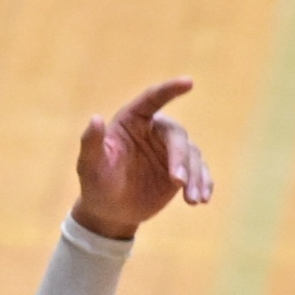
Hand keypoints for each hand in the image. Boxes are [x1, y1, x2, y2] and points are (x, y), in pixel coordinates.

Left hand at [71, 78, 212, 240]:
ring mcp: (170, 151)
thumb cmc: (96, 184)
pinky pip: (200, 172)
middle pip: (177, 135)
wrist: (110, 212)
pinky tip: (203, 199)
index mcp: (133, 120)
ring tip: (192, 200)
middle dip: (181, 158)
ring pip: (192, 154)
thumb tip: (96, 118)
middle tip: (177, 182)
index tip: (189, 82)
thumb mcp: (90, 166)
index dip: (170, 90)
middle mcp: (155, 130)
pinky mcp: (183, 171)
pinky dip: (204, 183)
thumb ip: (92, 143)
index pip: (153, 99)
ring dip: (195, 176)